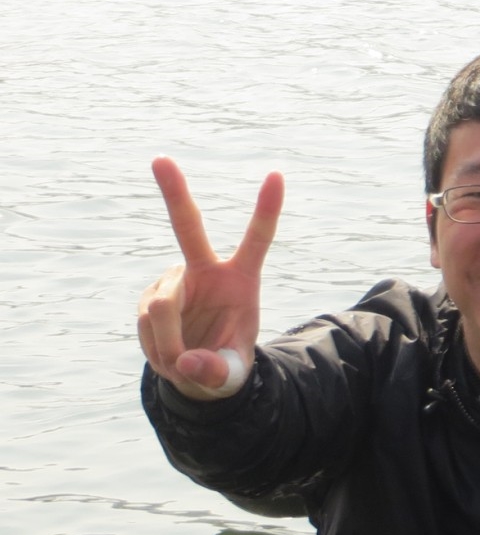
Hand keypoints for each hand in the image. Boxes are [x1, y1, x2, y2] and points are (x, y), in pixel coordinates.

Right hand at [136, 158, 283, 400]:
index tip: (276, 174)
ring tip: (184, 359)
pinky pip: (147, 323)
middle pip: (187, 226)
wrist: (197, 373)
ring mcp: (173, 281)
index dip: (267, 209)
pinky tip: (167, 353)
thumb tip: (188, 363)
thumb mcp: (232, 375)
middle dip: (173, 192)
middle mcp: (204, 271)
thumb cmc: (226, 364)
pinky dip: (156, 346)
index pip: (257, 239)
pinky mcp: (149, 297)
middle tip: (160, 159)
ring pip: (162, 306)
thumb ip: (218, 372)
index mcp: (241, 278)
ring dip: (169, 342)